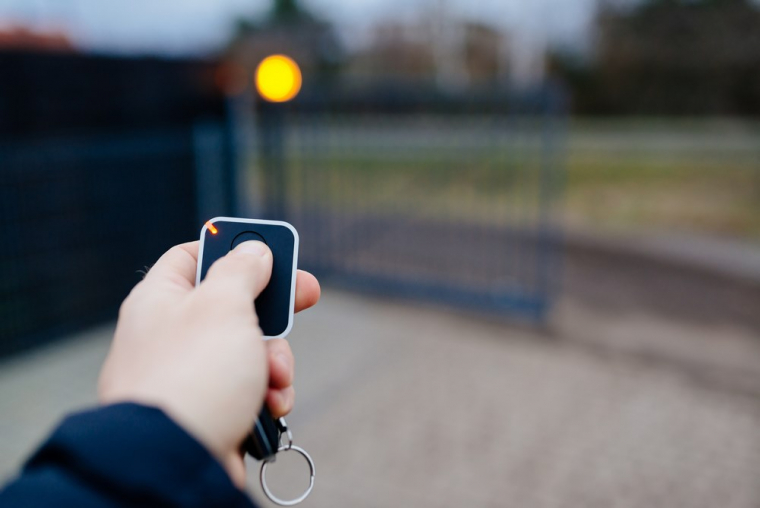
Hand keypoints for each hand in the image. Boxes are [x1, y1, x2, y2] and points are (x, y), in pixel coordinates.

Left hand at [97, 240, 319, 487]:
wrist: (174, 460)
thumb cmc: (193, 375)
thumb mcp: (223, 304)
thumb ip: (242, 269)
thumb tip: (254, 251)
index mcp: (161, 298)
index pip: (194, 255)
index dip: (233, 247)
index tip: (270, 250)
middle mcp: (171, 334)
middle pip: (233, 303)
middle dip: (274, 311)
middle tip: (306, 296)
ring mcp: (189, 374)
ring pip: (249, 349)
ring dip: (276, 360)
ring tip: (274, 378)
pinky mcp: (208, 409)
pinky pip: (248, 389)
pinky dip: (267, 394)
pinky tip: (271, 406)